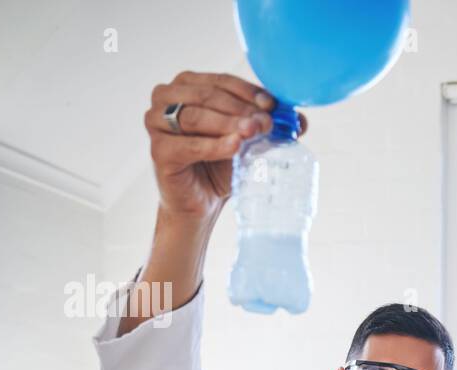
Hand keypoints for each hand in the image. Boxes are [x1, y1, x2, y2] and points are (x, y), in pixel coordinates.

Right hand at [144, 71, 306, 220]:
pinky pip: (188, 145)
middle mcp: (166, 97)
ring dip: (228, 123)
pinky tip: (235, 146)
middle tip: (266, 122)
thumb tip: (300, 119)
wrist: (203, 201)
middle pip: (207, 95)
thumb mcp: (249, 140)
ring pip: (195, 116)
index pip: (221, 80)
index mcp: (187, 85)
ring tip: (253, 132)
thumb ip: (270, 125)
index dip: (248, 91)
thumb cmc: (222, 164)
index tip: (272, 105)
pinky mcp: (158, 150)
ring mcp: (156, 122)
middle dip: (240, 108)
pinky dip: (214, 145)